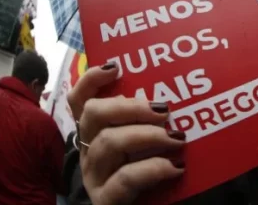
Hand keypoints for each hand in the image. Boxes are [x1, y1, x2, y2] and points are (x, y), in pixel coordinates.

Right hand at [67, 64, 185, 204]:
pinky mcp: (106, 201)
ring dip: (148, 135)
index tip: (116, 67)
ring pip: (109, 143)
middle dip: (130, 106)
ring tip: (177, 138)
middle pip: (93, 114)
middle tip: (164, 109)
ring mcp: (94, 176)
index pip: (80, 100)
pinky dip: (154, 168)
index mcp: (95, 133)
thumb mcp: (145, 142)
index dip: (91, 80)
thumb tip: (174, 99)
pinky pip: (125, 178)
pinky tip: (176, 166)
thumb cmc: (147, 171)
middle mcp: (88, 151)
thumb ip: (149, 120)